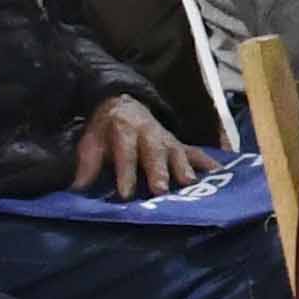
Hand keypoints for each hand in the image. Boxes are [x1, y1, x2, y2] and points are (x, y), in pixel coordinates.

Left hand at [71, 93, 201, 198]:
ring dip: (183, 168)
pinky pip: (196, 152)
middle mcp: (149, 131)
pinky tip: (220, 174)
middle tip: (160, 190)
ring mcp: (167, 138)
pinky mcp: (179, 144)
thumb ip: (87, 164)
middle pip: (154, 152)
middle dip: (158, 171)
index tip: (126, 193)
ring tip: (188, 183)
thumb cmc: (106, 130)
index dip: (126, 173)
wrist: (124, 105)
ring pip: (177, 152)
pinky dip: (208, 162)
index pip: (125, 152)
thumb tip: (78, 188)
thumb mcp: (91, 141)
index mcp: (124, 128)